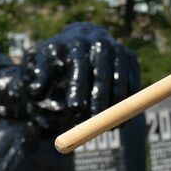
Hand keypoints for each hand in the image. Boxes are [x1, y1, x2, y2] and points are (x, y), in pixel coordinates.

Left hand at [22, 23, 139, 129]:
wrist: (79, 41)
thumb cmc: (56, 59)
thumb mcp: (40, 65)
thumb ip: (37, 78)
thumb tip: (36, 91)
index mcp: (76, 43)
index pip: (79, 66)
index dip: (78, 88)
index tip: (75, 110)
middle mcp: (100, 42)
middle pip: (103, 74)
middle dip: (99, 101)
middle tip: (92, 125)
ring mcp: (118, 49)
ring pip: (121, 82)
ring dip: (115, 107)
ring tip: (105, 128)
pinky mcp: (131, 59)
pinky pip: (134, 86)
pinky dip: (129, 106)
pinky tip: (119, 124)